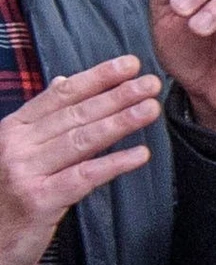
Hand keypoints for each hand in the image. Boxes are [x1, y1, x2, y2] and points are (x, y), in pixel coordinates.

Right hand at [0, 56, 159, 264]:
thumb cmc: (5, 194)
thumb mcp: (17, 150)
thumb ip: (42, 118)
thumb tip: (65, 81)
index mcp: (14, 129)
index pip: (61, 95)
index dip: (98, 77)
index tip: (130, 64)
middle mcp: (16, 146)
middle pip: (76, 114)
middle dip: (117, 96)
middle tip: (151, 83)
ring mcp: (26, 172)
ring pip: (82, 140)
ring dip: (121, 122)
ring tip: (151, 109)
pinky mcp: (39, 200)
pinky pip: (84, 177)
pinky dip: (115, 164)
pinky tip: (141, 155)